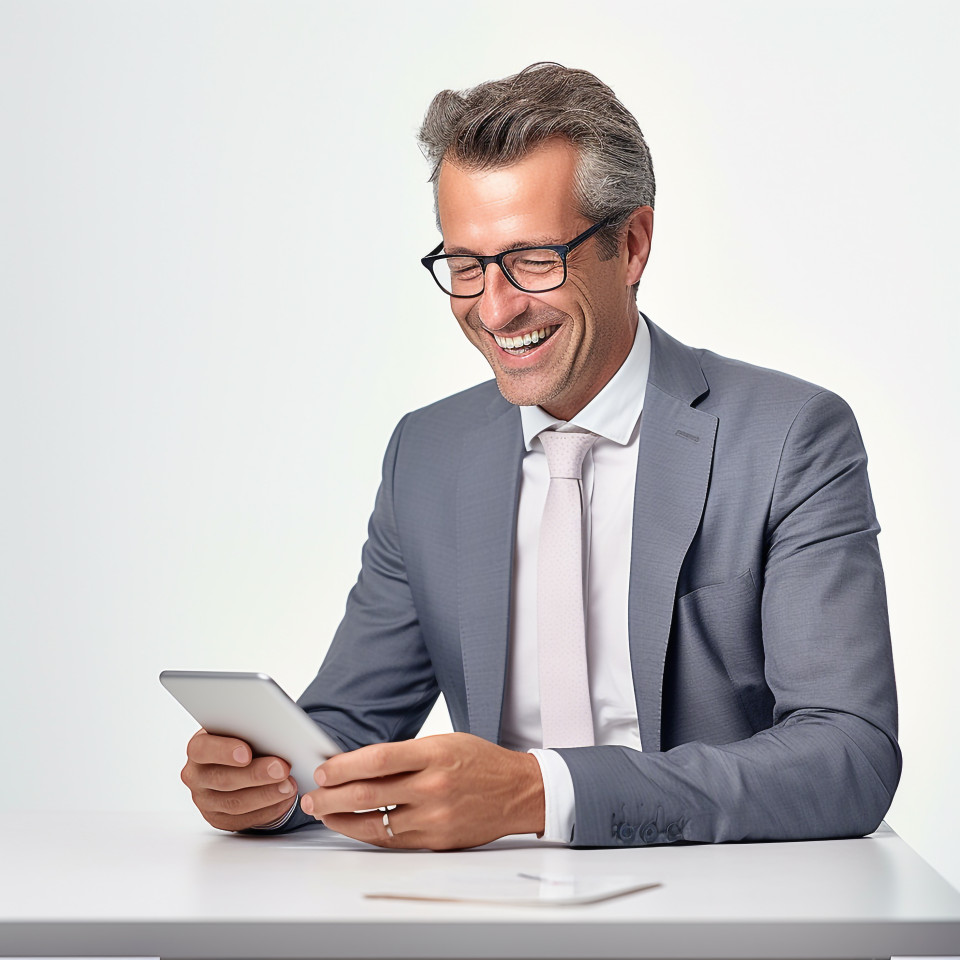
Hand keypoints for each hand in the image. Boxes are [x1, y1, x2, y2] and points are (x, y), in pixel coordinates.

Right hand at [180, 729, 297, 830]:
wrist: (235, 763)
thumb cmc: (240, 741)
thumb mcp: (240, 730)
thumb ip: (249, 731)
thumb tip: (274, 731)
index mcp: (198, 749)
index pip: (202, 750)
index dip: (223, 751)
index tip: (246, 753)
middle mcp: (197, 776)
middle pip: (223, 779)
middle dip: (256, 775)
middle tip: (281, 769)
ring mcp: (206, 800)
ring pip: (235, 803)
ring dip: (266, 794)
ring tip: (288, 785)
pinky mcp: (219, 819)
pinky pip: (244, 819)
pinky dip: (268, 809)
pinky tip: (283, 799)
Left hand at [299, 732, 544, 849]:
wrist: (518, 791)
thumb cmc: (480, 761)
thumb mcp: (444, 743)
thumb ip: (405, 754)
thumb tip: (359, 763)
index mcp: (434, 754)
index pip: (378, 760)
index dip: (344, 766)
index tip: (324, 770)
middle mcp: (433, 786)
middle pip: (368, 793)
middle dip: (331, 797)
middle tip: (312, 796)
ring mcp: (435, 817)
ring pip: (375, 822)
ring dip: (342, 819)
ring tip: (323, 814)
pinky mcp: (436, 840)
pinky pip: (392, 840)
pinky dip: (367, 833)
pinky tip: (353, 826)